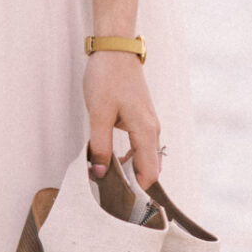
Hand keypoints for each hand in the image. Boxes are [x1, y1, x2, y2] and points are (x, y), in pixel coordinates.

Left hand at [84, 49, 161, 191]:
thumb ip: (101, 147)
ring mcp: (148, 124)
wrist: (115, 50)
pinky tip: (111, 160)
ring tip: (107, 179)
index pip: (149, 173)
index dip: (137, 191)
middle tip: (110, 193)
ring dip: (129, 171)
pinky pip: (140, 147)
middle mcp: (152, 130)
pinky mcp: (141, 119)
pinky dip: (129, 157)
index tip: (119, 201)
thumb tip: (101, 174)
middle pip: (150, 168)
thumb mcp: (99, 115)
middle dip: (133, 184)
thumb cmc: (107, 78)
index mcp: (146, 131)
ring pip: (144, 158)